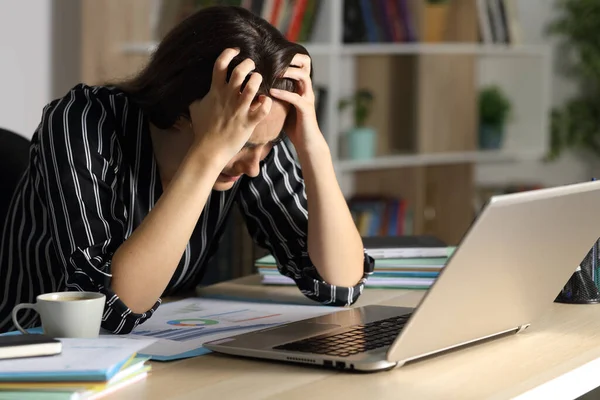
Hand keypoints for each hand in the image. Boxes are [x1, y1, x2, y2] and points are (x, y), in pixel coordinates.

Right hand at [188, 48, 271, 162]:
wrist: (209, 150)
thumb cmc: (202, 130)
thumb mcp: (195, 109)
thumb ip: (197, 97)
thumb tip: (192, 92)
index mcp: (215, 91)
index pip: (220, 64)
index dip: (228, 53)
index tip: (235, 51)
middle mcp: (228, 97)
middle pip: (239, 71)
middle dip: (248, 64)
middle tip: (251, 66)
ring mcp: (239, 109)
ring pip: (253, 86)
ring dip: (258, 80)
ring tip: (258, 81)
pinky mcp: (248, 122)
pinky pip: (263, 109)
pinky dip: (267, 103)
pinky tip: (265, 101)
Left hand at [269, 54, 323, 151]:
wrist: (306, 142)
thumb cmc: (293, 125)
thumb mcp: (282, 105)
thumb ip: (275, 95)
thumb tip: (256, 87)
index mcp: (300, 86)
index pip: (298, 64)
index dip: (288, 56)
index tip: (271, 53)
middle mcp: (306, 89)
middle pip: (305, 65)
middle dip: (292, 58)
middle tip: (275, 56)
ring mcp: (307, 98)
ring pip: (303, 77)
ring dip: (289, 72)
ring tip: (274, 72)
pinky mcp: (306, 109)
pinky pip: (295, 98)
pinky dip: (283, 93)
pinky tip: (272, 92)